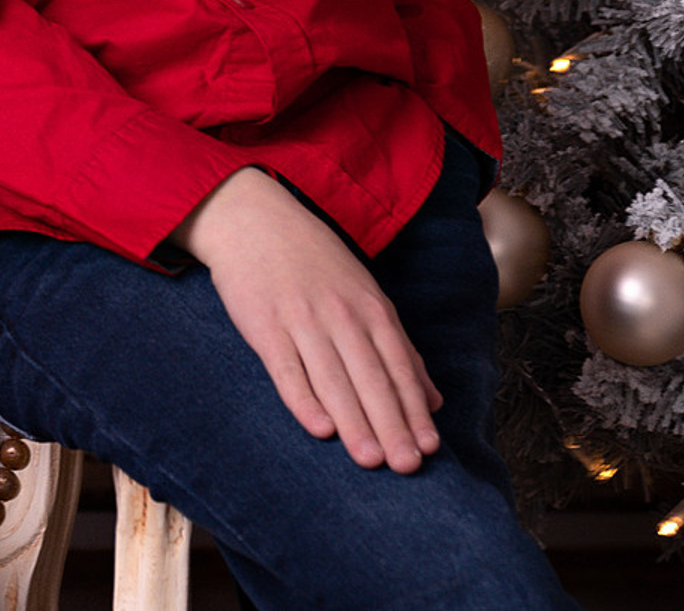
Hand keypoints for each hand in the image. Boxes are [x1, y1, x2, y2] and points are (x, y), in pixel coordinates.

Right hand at [174, 166, 440, 470]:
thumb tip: (432, 400)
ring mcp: (300, 318)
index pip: (397, 366)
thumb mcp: (365, 292)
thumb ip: (398, 345)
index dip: (413, 408)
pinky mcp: (263, 324)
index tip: (428, 448)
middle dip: (390, 424)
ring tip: (370, 459)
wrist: (252, 218)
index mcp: (369, 306)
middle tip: (405, 466)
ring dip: (353, 421)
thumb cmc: (314, 260)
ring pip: (332, 379)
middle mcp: (339, 314)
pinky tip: (319, 427)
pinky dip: (303, 398)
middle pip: (369, 377)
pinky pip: (286, 368)